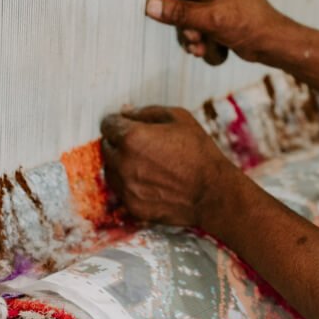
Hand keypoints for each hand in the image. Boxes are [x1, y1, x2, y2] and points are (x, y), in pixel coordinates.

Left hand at [100, 106, 238, 227]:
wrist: (212, 193)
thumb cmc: (200, 152)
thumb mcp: (179, 118)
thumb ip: (147, 112)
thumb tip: (126, 112)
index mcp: (131, 137)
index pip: (108, 125)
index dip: (118, 123)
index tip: (126, 126)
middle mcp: (123, 163)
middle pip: (106, 147)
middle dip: (119, 143)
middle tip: (142, 146)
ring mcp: (126, 187)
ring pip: (110, 170)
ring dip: (121, 165)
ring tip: (147, 165)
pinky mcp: (132, 206)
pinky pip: (122, 190)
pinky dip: (130, 185)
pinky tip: (151, 182)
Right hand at [146, 0, 292, 63]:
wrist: (271, 44)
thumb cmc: (254, 24)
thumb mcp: (212, 18)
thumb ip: (180, 12)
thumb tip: (153, 7)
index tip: (156, 9)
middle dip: (184, 20)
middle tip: (192, 33)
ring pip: (185, 12)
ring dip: (189, 32)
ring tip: (199, 43)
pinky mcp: (214, 11)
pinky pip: (194, 22)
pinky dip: (196, 36)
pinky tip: (202, 47)